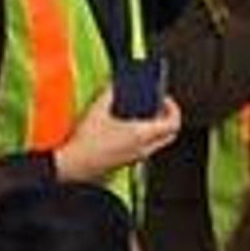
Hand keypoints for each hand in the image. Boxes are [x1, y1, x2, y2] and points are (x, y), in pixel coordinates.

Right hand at [52, 98, 179, 184]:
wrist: (76, 165)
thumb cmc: (87, 143)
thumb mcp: (97, 111)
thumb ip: (109, 94)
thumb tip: (114, 85)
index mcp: (141, 135)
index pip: (173, 124)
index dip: (174, 109)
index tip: (165, 100)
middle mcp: (143, 148)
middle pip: (170, 134)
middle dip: (167, 118)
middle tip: (158, 106)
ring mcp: (137, 157)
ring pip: (159, 142)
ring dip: (156, 128)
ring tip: (143, 114)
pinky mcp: (129, 161)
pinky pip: (146, 148)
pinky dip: (145, 136)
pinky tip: (129, 127)